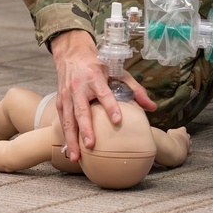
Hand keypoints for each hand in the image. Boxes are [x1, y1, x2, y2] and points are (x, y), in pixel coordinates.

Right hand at [49, 29, 155, 161]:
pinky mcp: (59, 101)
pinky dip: (65, 136)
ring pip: (68, 119)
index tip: (118, 120)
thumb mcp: (118, 71)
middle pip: (81, 110)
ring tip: (76, 157)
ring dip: (71, 139)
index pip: (104, 93)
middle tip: (91, 145)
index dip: (111, 106)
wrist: (72, 54)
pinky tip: (69, 151)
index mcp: (95, 77)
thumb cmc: (98, 65)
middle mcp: (79, 87)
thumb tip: (152, 107)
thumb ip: (135, 89)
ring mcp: (67, 95)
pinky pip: (62, 121)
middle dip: (86, 128)